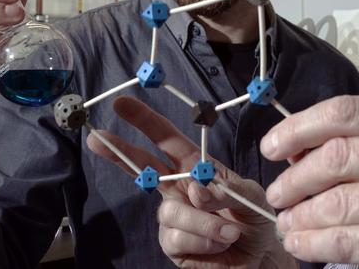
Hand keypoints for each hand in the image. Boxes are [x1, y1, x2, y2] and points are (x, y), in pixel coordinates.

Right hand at [87, 96, 295, 268]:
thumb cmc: (256, 219)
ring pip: (170, 212)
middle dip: (120, 151)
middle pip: (143, 166)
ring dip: (203, 222)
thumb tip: (195, 190)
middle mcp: (179, 189)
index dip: (145, 121)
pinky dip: (204, 241)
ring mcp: (173, 217)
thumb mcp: (251, 195)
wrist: (262, 258)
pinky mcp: (173, 245)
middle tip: (97, 137)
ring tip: (230, 231)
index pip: (166, 139)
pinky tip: (220, 244)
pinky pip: (177, 238)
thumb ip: (225, 189)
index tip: (122, 104)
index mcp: (196, 166)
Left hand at [260, 95, 358, 267]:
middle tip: (277, 193)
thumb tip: (297, 150)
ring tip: (287, 221)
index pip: (347, 112)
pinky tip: (301, 243)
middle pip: (337, 156)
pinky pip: (350, 241)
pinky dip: (315, 243)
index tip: (272, 145)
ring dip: (300, 215)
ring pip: (338, 202)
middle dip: (294, 178)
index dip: (299, 127)